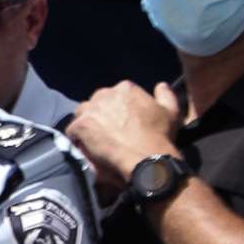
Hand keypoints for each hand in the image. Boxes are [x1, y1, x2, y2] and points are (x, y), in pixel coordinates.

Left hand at [67, 80, 183, 185]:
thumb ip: (165, 95)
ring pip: (82, 114)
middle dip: (100, 115)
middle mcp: (105, 94)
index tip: (121, 122)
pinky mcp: (80, 125)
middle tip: (108, 133)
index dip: (116, 110)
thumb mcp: (170, 112)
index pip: (114, 95)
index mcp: (125, 88)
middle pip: (96, 103)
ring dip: (88, 125)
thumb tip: (160, 85)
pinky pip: (73, 131)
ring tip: (97, 141)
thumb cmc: (160, 136)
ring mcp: (90, 109)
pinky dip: (78, 139)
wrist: (147, 158)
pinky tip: (88, 149)